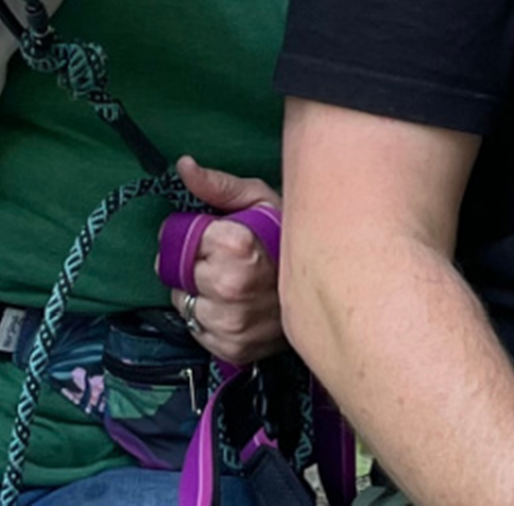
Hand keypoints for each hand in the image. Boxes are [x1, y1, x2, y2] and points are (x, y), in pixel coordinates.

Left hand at [170, 156, 284, 365]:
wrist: (335, 286)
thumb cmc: (295, 242)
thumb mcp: (262, 200)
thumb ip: (219, 186)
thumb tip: (185, 167)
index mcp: (236, 245)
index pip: (180, 239)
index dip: (195, 235)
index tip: (213, 235)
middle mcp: (231, 287)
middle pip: (178, 273)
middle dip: (195, 263)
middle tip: (226, 259)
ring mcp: (232, 322)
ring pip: (185, 303)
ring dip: (201, 293)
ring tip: (234, 283)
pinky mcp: (233, 347)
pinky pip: (199, 329)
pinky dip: (211, 318)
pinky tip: (236, 305)